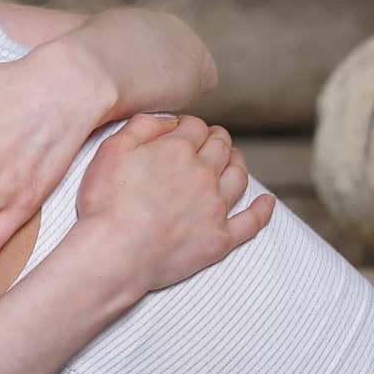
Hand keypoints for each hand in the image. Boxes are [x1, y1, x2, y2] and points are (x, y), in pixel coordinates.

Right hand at [73, 113, 274, 295]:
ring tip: (234, 159)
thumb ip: (141, 126)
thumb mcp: (111, 150)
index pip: (195, 127)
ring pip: (238, 178)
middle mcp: (204, 174)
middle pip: (220, 148)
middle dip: (217, 139)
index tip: (182, 130)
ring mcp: (215, 208)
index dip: (189, 125)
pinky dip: (262, 210)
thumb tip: (167, 121)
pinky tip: (267, 202)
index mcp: (178, 150)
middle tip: (212, 139)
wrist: (115, 253)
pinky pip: (251, 222)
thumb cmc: (106, 202)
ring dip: (238, 164)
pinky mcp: (219, 238)